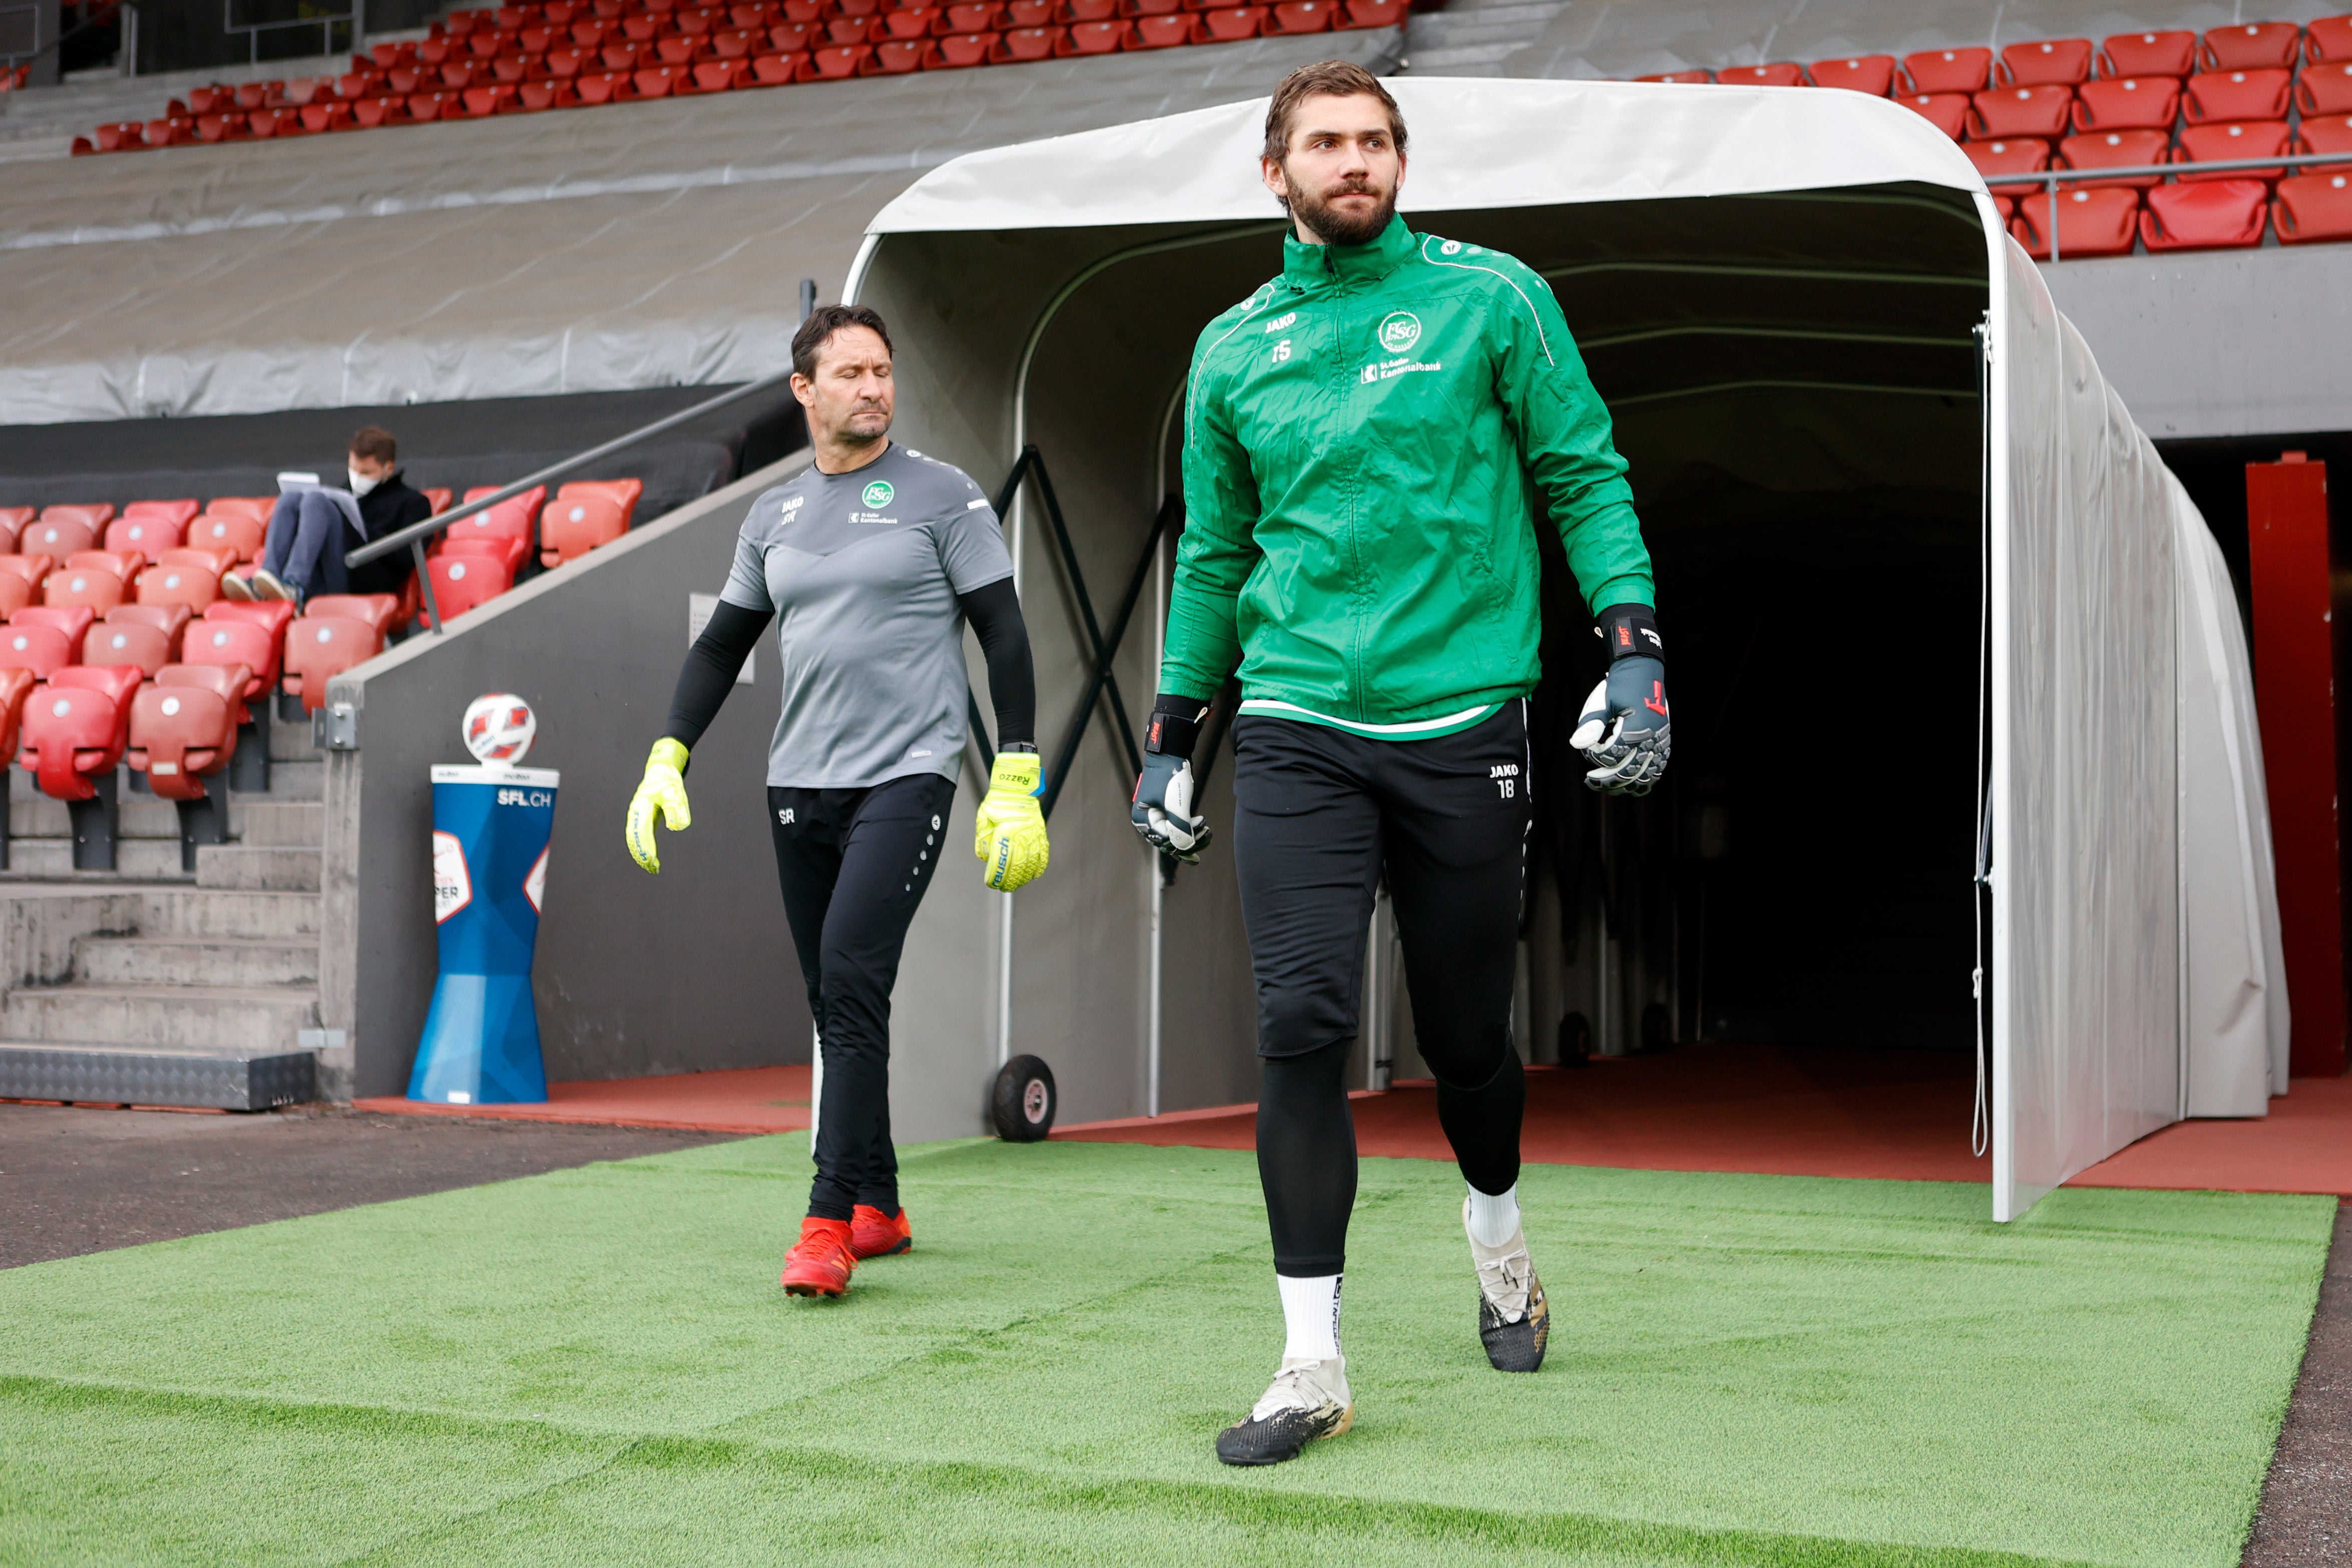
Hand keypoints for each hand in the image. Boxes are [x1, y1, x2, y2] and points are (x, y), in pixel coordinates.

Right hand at [625, 738, 690, 872]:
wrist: (660, 773)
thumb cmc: (668, 782)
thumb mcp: (675, 792)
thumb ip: (676, 808)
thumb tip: (676, 828)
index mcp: (641, 806)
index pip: (641, 830)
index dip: (645, 846)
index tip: (652, 860)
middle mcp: (635, 813)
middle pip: (634, 838)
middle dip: (642, 854)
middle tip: (653, 869)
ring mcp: (636, 817)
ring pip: (634, 840)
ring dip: (641, 855)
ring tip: (652, 869)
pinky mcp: (641, 821)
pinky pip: (639, 838)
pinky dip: (643, 850)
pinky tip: (652, 861)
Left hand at [974, 750, 1048, 890]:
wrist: (1015, 787)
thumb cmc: (997, 801)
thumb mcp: (983, 818)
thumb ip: (983, 839)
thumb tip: (986, 857)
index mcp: (1007, 831)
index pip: (1002, 861)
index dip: (997, 876)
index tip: (992, 883)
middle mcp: (1022, 834)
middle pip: (1018, 865)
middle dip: (1011, 880)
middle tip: (1004, 888)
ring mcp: (1034, 834)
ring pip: (1032, 862)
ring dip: (1024, 876)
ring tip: (1018, 884)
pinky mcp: (1041, 833)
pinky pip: (1043, 853)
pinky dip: (1040, 866)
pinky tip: (1035, 874)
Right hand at [1132, 750, 1209, 860]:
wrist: (1171, 753)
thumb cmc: (1170, 776)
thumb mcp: (1176, 804)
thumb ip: (1180, 827)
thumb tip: (1186, 847)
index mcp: (1143, 819)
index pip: (1165, 840)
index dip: (1184, 841)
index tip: (1202, 833)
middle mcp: (1147, 820)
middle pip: (1169, 841)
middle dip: (1189, 840)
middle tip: (1207, 834)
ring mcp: (1156, 815)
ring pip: (1174, 834)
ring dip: (1191, 835)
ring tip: (1207, 830)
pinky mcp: (1165, 810)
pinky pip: (1176, 825)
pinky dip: (1189, 827)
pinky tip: (1201, 823)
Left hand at [1571, 655, 1669, 794]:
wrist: (1644, 669)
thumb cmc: (1621, 684)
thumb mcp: (1602, 701)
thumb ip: (1590, 724)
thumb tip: (1576, 745)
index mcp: (1636, 727)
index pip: (1612, 756)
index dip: (1595, 757)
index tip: (1587, 748)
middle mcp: (1652, 737)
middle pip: (1628, 772)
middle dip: (1607, 780)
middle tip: (1589, 780)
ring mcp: (1661, 740)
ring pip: (1646, 775)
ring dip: (1626, 785)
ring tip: (1607, 788)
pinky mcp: (1664, 740)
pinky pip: (1658, 767)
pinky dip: (1645, 779)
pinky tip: (1632, 785)